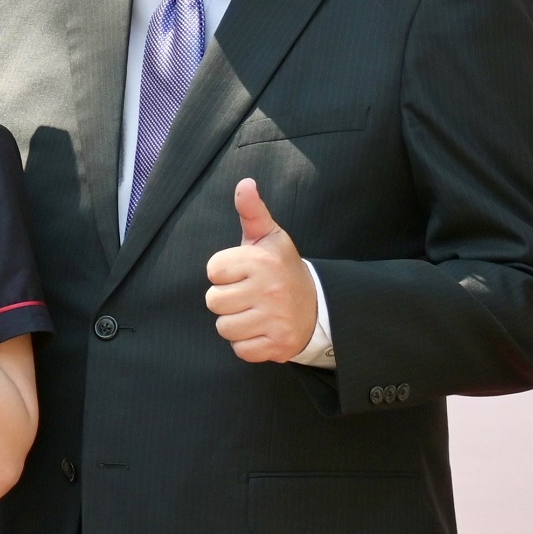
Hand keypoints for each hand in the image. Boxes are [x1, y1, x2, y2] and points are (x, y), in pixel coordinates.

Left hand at [205, 180, 317, 362]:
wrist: (319, 305)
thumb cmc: (281, 268)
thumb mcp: (268, 237)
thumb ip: (251, 211)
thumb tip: (245, 183)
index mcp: (263, 261)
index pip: (213, 270)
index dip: (223, 272)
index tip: (242, 272)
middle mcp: (270, 290)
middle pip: (213, 301)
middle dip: (226, 299)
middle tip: (247, 294)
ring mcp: (276, 319)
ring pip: (224, 327)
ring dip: (235, 323)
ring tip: (254, 312)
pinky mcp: (279, 345)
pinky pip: (241, 349)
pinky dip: (247, 344)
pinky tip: (261, 329)